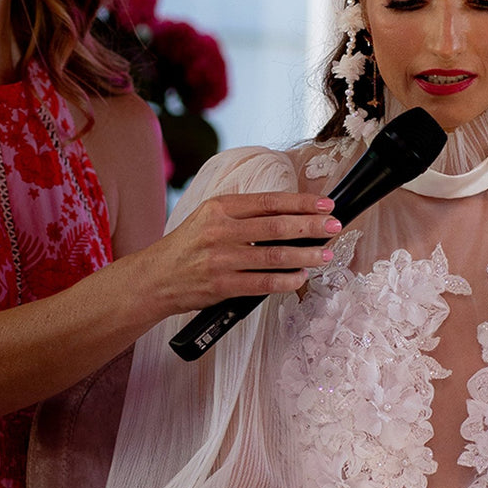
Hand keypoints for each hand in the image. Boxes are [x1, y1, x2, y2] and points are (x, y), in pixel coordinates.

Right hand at [155, 192, 340, 313]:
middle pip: (276, 226)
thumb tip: (286, 212)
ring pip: (274, 256)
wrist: (155, 278)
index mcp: (219, 208)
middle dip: (310, 226)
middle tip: (332, 226)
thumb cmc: (186, 248)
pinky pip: (263, 283)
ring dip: (305, 255)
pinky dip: (286, 280)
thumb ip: (240, 213)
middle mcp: (220, 231)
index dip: (300, 202)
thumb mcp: (207, 218)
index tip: (323, 204)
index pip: (268, 201)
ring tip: (325, 254)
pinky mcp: (222, 285)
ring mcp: (221, 259)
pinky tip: (301, 276)